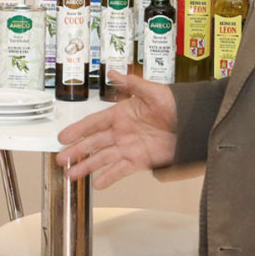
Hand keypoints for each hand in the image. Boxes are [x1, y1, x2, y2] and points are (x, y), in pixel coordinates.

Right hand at [56, 72, 176, 187]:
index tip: (63, 136)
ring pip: (103, 158)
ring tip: (71, 175)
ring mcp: (129, 147)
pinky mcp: (140, 160)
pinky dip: (109, 176)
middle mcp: (122, 132)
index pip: (94, 122)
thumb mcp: (153, 91)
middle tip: (60, 158)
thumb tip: (113, 72)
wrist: (194, 124)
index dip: (78, 129)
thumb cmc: (176, 104)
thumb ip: (131, 83)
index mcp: (121, 113)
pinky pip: (120, 170)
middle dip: (76, 151)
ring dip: (87, 166)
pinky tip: (97, 183)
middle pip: (94, 142)